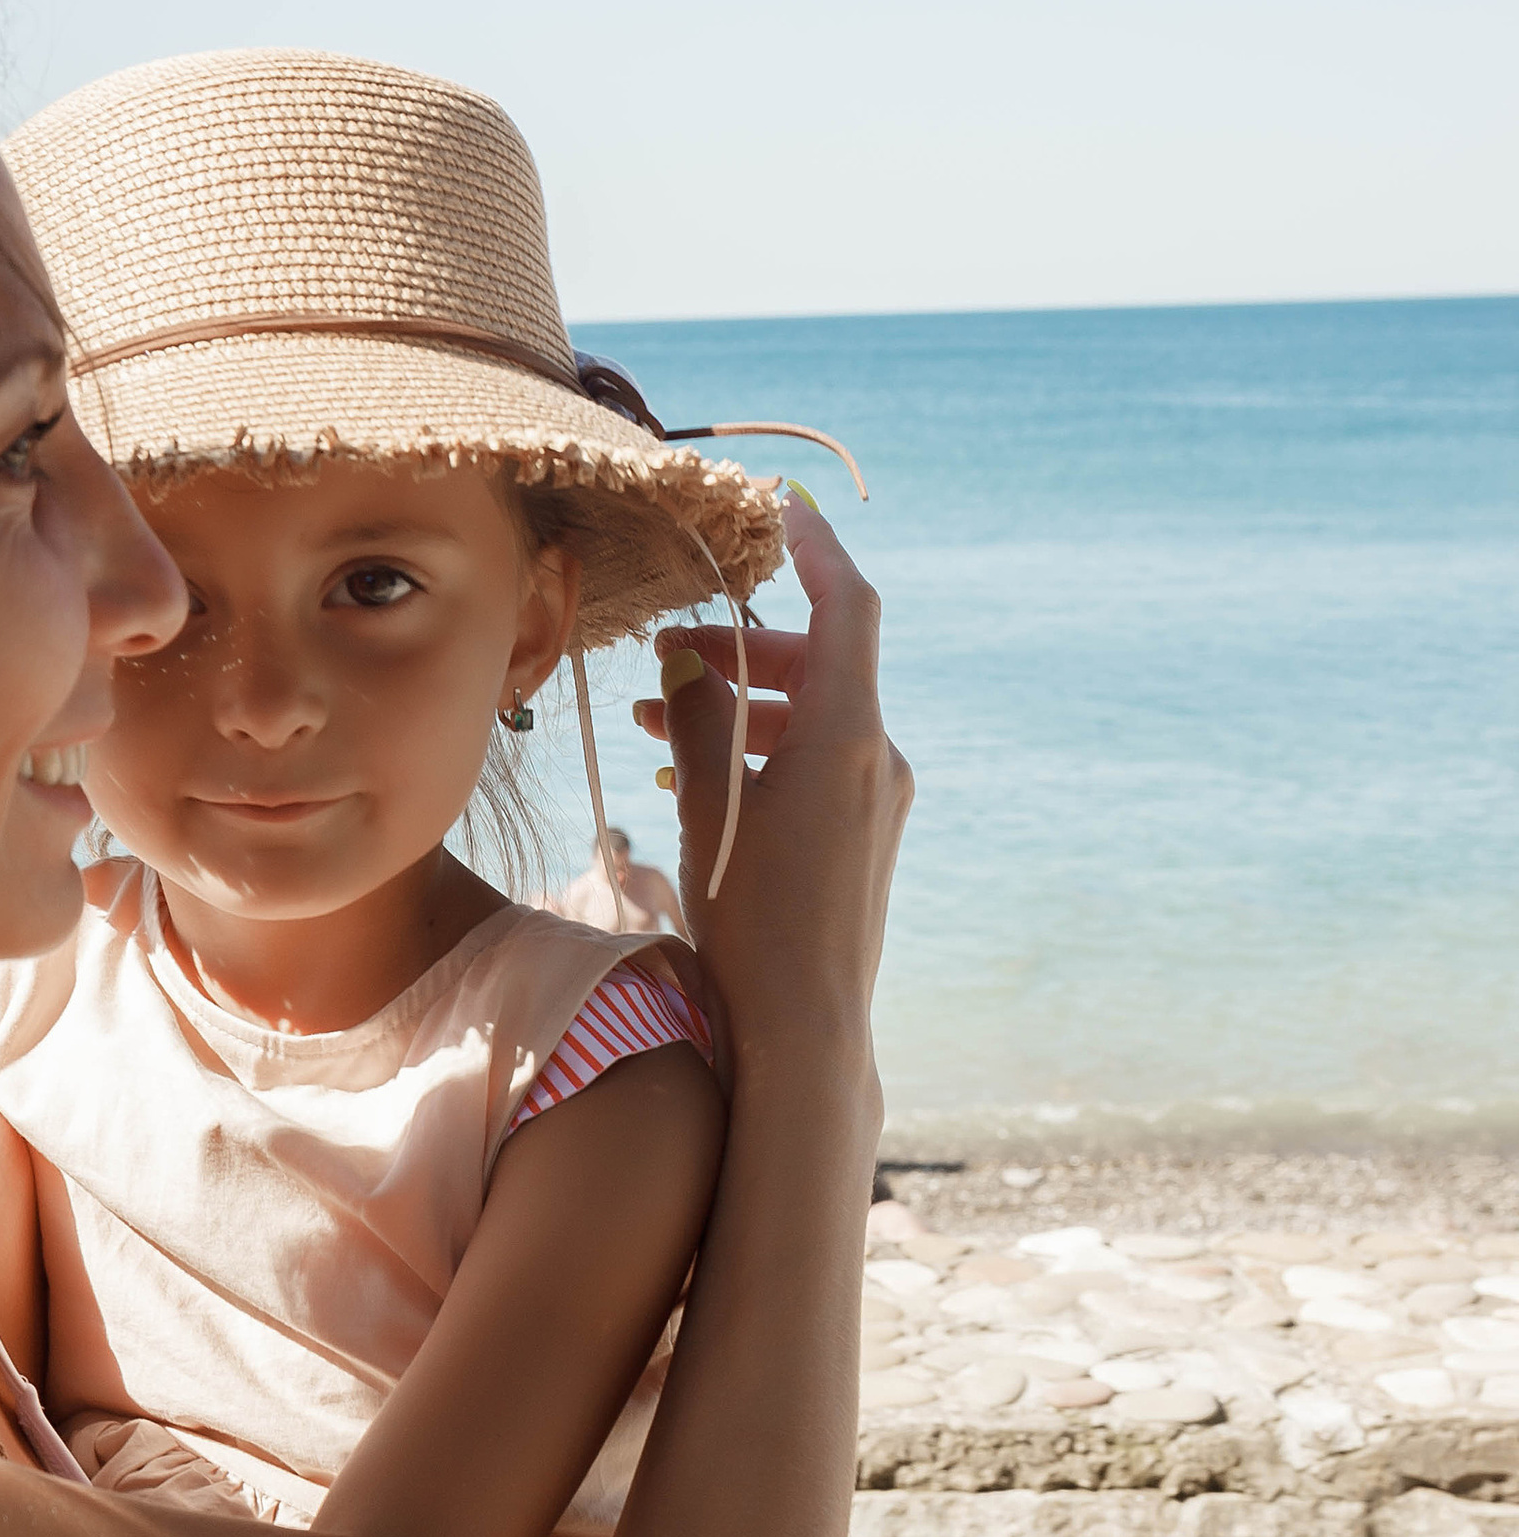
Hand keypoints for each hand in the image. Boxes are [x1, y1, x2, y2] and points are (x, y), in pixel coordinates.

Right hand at [629, 492, 909, 1073]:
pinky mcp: (866, 836)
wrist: (805, 1027)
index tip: (780, 509)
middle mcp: (878, 757)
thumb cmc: (753, 920)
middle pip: (821, 662)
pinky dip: (763, 749)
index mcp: (849, 736)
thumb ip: (697, 715)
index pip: (847, 608)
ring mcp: (878, 799)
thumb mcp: (709, 807)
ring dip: (743, 705)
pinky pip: (819, 764)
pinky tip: (698, 773)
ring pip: (814, 717)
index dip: (816, 549)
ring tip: (657, 718)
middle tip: (668, 652)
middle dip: (744, 647)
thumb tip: (686, 648)